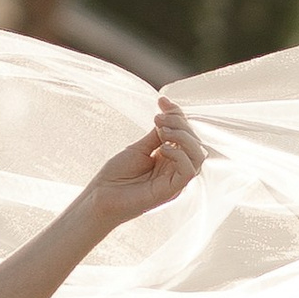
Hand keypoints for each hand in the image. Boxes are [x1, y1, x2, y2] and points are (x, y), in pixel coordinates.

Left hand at [83, 96, 204, 227]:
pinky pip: (188, 171)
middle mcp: (175, 169)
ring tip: (161, 131)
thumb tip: (168, 117)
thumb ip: (156, 135)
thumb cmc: (116, 176)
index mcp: (169, 158)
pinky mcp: (171, 191)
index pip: (185, 134)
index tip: (162, 101)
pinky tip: (162, 148)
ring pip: (198, 156)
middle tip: (158, 119)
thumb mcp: (139, 148)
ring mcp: (174, 181)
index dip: (178, 115)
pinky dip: (180, 155)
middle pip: (194, 142)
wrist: (100, 197)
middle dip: (180, 124)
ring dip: (183, 138)